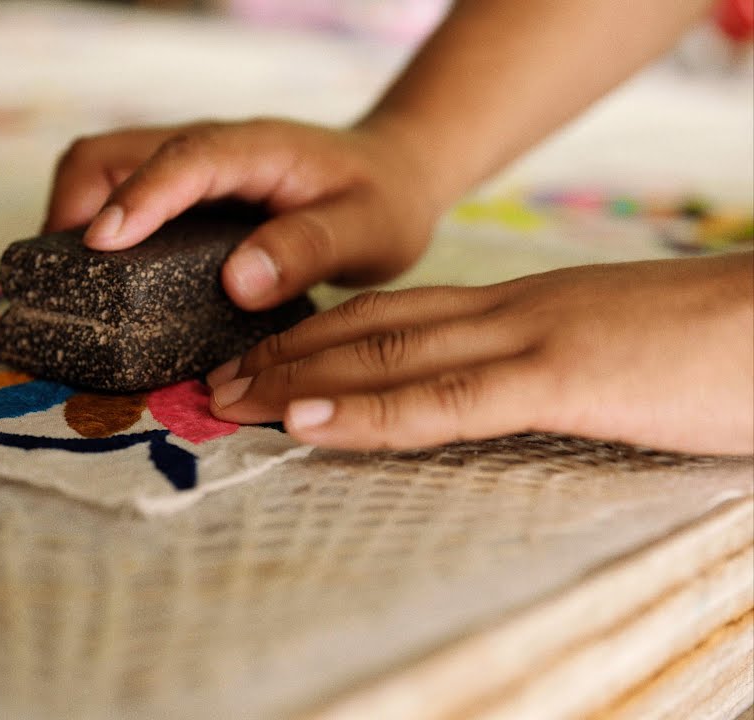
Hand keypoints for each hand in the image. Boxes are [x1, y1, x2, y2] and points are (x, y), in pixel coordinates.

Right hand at [43, 118, 441, 310]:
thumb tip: (239, 281)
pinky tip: (98, 282)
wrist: (390, 175)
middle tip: (63, 284)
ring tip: (68, 288)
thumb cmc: (380, 202)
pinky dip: (92, 230)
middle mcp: (207, 147)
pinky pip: (115, 195)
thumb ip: (309, 250)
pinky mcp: (177, 190)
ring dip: (72, 220)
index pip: (181, 160)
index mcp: (253, 149)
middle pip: (109, 154)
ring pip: (100, 171)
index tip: (101, 246)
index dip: (136, 199)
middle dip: (73, 209)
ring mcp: (185, 166)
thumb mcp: (368, 233)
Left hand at [206, 253, 753, 454]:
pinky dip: (365, 410)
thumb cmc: (717, 349)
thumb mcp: (616, 354)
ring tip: (226, 400)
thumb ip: (553, 370)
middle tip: (214, 381)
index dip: (323, 337)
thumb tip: (517, 399)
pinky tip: (304, 419)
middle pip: (374, 326)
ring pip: (387, 353)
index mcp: (524, 308)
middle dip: (286, 354)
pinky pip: (443, 398)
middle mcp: (511, 311)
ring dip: (298, 377)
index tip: (264, 362)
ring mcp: (531, 338)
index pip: (402, 316)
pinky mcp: (561, 376)